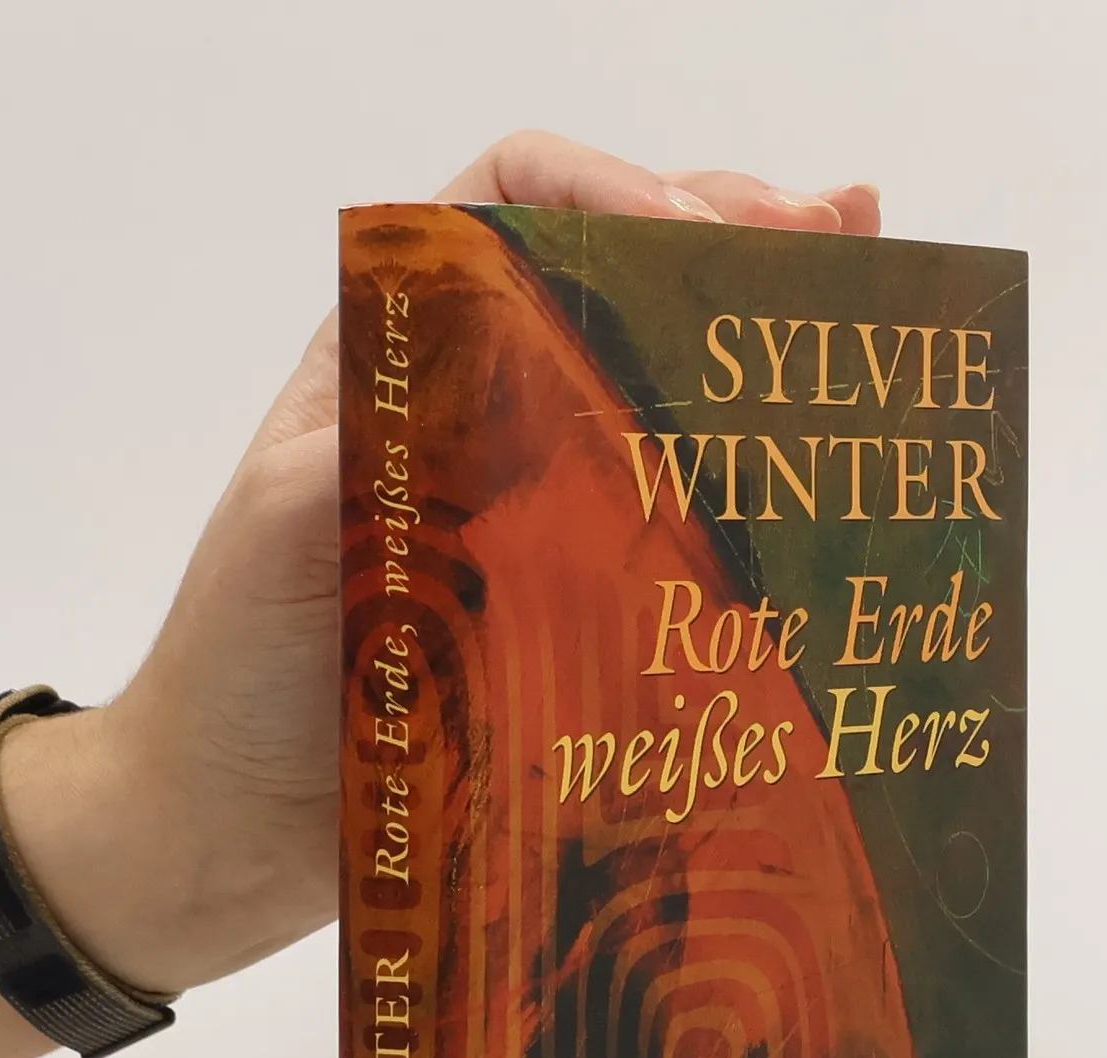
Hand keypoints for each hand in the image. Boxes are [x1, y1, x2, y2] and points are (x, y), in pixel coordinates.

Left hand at [1, 133, 881, 996]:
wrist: (239, 820)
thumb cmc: (235, 665)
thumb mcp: (278, 534)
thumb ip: (363, 456)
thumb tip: (480, 409)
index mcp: (398, 350)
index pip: (506, 204)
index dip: (605, 188)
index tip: (687, 233)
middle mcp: (482, 409)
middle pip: (619, 280)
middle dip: (735, 242)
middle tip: (843, 240)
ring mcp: (540, 507)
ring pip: (665, 394)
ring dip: (764, 349)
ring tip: (871, 316)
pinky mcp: (579, 602)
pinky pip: (677, 529)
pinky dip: (756, 495)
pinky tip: (826, 480)